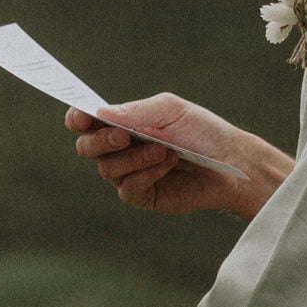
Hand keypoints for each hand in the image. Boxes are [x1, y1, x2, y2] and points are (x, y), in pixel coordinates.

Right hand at [65, 94, 291, 218]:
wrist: (229, 161)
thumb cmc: (200, 130)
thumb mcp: (170, 111)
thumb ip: (136, 111)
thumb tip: (101, 114)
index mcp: (121, 122)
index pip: (85, 121)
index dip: (77, 118)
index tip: (81, 116)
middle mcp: (119, 149)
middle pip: (86, 148)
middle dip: (100, 141)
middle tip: (123, 136)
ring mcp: (128, 173)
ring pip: (107, 169)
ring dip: (135, 158)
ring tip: (165, 150)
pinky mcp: (141, 195)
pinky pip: (128, 188)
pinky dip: (146, 174)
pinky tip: (167, 164)